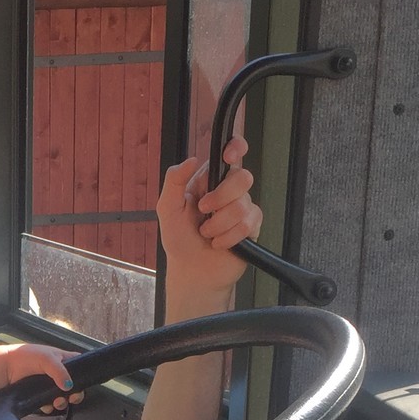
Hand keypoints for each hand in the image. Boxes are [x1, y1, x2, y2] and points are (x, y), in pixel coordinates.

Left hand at [0, 342, 80, 414]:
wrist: (6, 367)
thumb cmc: (25, 356)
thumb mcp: (47, 359)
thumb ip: (60, 372)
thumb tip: (69, 386)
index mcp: (63, 360)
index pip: (79, 367)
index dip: (82, 376)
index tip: (80, 385)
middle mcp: (57, 373)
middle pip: (73, 387)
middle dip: (74, 394)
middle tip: (71, 397)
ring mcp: (48, 385)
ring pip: (62, 398)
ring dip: (61, 402)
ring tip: (57, 401)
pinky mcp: (40, 396)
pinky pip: (49, 405)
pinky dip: (49, 407)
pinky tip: (45, 404)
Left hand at [157, 137, 261, 299]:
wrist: (192, 272)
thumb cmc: (179, 240)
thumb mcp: (167, 208)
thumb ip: (174, 180)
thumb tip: (192, 159)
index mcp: (208, 181)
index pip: (230, 154)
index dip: (236, 147)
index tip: (230, 155)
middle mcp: (228, 191)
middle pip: (242, 177)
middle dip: (220, 197)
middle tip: (203, 212)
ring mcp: (242, 208)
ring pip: (243, 204)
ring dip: (219, 224)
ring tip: (208, 234)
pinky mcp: (251, 227)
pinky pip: (249, 224)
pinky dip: (229, 237)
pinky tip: (219, 244)